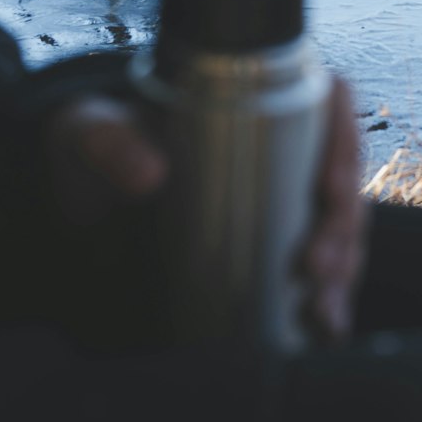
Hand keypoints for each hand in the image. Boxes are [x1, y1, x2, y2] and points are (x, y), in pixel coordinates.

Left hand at [45, 77, 368, 342]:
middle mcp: (282, 142)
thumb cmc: (95, 147)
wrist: (75, 197)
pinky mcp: (273, 240)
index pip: (330, 104)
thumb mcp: (94, 134)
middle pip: (342, 175)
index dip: (345, 143)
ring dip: (344, 267)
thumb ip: (112, 142)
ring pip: (342, 224)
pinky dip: (331, 296)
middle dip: (343, 226)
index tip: (330, 189)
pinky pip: (321, 265)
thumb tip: (150, 174)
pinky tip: (326, 325)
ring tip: (323, 309)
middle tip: (315, 266)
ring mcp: (282, 194)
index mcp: (256, 96)